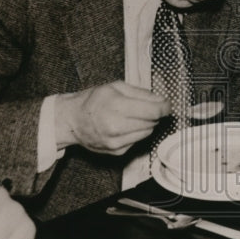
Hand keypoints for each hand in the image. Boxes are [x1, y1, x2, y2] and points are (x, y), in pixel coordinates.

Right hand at [54, 81, 170, 154]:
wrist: (72, 120)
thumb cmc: (94, 100)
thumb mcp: (116, 87)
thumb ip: (141, 93)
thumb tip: (161, 100)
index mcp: (116, 106)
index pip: (153, 111)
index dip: (164, 107)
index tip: (167, 105)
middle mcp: (116, 126)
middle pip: (152, 122)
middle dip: (154, 114)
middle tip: (146, 107)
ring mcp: (116, 141)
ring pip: (147, 132)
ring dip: (146, 124)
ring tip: (132, 116)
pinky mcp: (117, 151)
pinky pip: (138, 141)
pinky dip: (136, 133)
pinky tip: (124, 126)